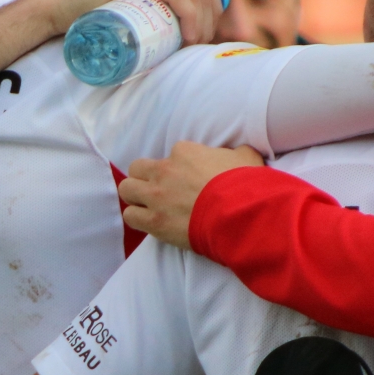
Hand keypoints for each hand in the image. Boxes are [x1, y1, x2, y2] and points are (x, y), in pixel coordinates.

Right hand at [35, 0, 225, 48]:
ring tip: (190, 44)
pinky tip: (189, 34)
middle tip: (195, 46)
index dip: (212, 12)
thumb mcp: (132, 11)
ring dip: (203, 21)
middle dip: (210, 19)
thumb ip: (150, 12)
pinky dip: (191, 14)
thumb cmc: (93, 17)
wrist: (58, 9)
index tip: (200, 39)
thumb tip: (179, 39)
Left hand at [120, 142, 265, 248]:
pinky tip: (150, 222)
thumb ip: (237, 153)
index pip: (171, 155)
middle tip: (159, 191)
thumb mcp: (246, 158)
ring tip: (148, 206)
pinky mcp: (153, 220)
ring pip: (127, 189)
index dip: (178, 169)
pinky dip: (138, 218)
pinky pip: (130, 215)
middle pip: (138, 168)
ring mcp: (156, 195)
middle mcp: (165, 170)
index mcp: (184, 152)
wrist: (239, 213)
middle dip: (145, 178)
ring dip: (136, 197)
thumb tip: (240, 153)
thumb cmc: (244, 185)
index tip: (188, 181)